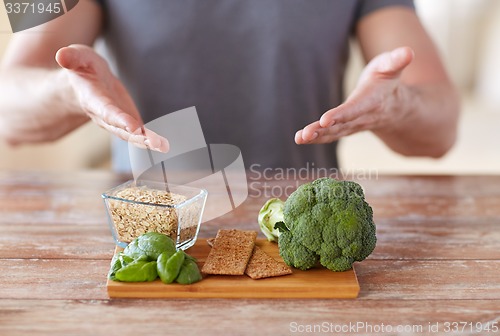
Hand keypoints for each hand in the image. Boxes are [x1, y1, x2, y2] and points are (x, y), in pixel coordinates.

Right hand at [55, 44, 168, 151]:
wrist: (84, 83)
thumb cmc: (82, 68)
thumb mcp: (77, 57)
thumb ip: (72, 58)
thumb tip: (61, 55)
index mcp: (92, 99)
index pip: (106, 110)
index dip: (118, 119)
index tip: (132, 127)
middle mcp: (103, 115)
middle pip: (120, 128)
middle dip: (136, 136)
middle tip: (153, 142)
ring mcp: (115, 121)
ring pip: (130, 134)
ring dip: (146, 141)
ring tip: (161, 146)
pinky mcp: (126, 122)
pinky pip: (138, 134)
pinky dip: (149, 140)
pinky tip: (163, 145)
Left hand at [295, 47, 413, 144]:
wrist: (393, 106)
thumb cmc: (387, 81)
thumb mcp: (392, 66)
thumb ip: (397, 60)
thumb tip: (408, 52)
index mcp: (372, 101)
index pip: (355, 109)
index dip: (341, 115)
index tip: (325, 119)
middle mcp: (362, 117)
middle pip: (341, 125)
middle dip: (323, 130)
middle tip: (305, 134)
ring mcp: (353, 125)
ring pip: (333, 133)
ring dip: (315, 136)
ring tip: (299, 138)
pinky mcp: (344, 128)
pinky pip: (329, 135)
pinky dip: (315, 137)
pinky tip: (300, 138)